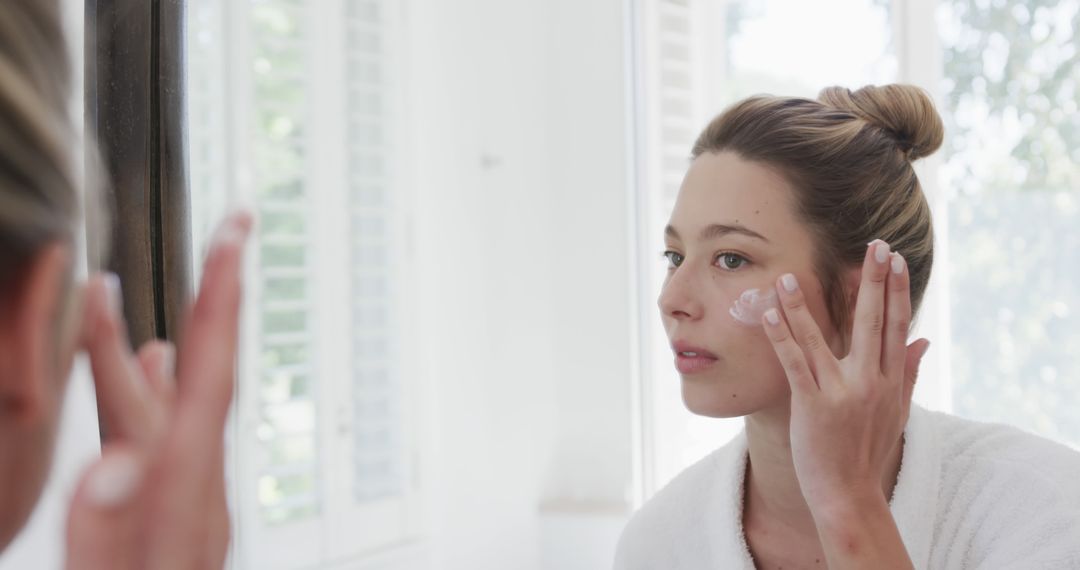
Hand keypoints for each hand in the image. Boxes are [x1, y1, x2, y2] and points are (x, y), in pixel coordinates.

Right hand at [65, 210, 252, 569]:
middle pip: (205, 369)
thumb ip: (106, 523)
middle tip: (233, 227)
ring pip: (168, 399)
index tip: (236, 235)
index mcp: (185, 482)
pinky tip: (141, 363)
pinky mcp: (168, 510)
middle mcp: (196, 477)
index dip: (220, 298)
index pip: (210, 370)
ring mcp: (183, 493)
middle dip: (216, 295)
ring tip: (122, 288)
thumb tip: (114, 459)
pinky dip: (145, 388)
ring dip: (150, 339)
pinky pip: (159, 432)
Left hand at [761, 239, 930, 513]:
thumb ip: (907, 372)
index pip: (896, 324)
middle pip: (872, 322)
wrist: (849, 494)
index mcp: (889, 380)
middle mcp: (869, 381)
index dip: (896, 289)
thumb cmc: (867, 451)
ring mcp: (841, 392)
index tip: (895, 259)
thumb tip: (924, 338)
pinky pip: (794, 362)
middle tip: (874, 245)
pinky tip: (768, 312)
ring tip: (788, 275)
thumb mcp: (896, 410)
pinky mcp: (812, 404)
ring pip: (821, 338)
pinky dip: (781, 335)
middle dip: (873, 282)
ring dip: (802, 304)